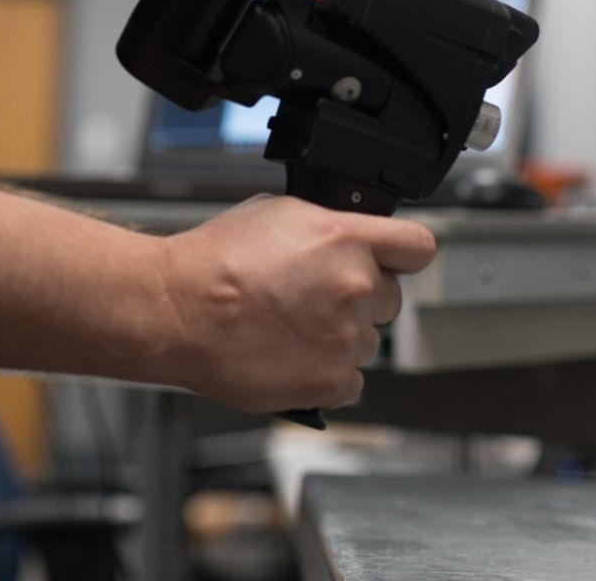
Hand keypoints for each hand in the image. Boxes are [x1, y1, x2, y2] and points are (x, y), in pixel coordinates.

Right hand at [155, 196, 438, 412]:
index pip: (418, 247)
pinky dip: (328, 376)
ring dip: (340, 339)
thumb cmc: (213, 261)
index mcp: (346, 238)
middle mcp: (354, 286)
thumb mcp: (277, 213)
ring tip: (293, 330)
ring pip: (369, 342)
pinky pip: (352, 382)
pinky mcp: (329, 380)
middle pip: (389, 299)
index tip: (393, 263)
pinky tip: (295, 359)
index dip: (402, 256)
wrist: (176, 310)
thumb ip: (328, 227)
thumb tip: (347, 236)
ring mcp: (345, 337)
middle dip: (358, 300)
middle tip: (315, 301)